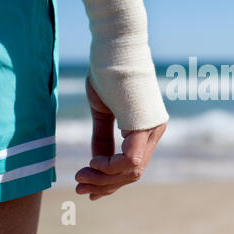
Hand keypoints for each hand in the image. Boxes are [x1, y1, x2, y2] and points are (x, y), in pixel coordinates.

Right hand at [75, 77, 166, 199]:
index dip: (109, 181)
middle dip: (105, 185)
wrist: (113, 45)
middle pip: (133, 173)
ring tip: (80, 177)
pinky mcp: (146, 125)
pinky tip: (92, 163)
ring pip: (133, 170)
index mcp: (146, 128)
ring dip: (104, 179)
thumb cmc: (107, 73)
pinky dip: (110, 168)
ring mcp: (153, 129)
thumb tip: (97, 163)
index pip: (132, 166)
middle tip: (79, 187)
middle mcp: (154, 131)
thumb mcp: (103, 111)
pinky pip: (132, 160)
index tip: (85, 184)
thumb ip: (103, 137)